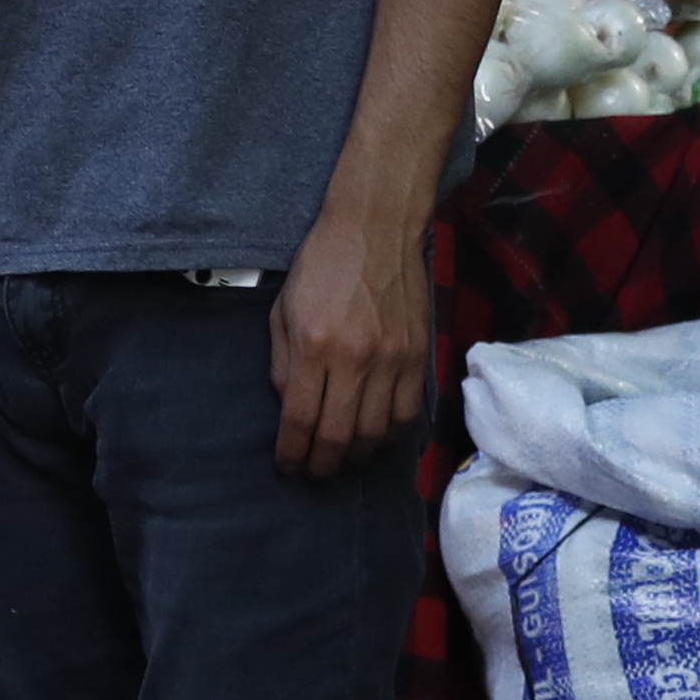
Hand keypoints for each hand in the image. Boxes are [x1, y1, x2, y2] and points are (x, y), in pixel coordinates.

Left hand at [269, 202, 431, 477]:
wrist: (375, 228)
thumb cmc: (321, 265)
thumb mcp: (283, 310)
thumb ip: (283, 363)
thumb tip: (289, 407)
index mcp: (314, 345)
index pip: (300, 418)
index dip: (291, 452)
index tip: (286, 466)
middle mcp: (354, 357)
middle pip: (339, 435)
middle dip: (322, 464)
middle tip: (313, 472)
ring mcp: (391, 358)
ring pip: (375, 431)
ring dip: (355, 455)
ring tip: (341, 459)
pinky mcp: (417, 354)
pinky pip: (406, 411)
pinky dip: (388, 433)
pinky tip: (374, 434)